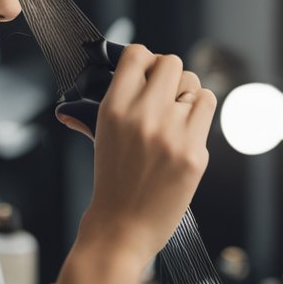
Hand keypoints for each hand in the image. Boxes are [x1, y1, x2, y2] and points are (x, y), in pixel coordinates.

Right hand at [56, 45, 215, 283]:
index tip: (145, 73)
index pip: (137, 55)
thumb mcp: (100, 139)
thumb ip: (100, 111)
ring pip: (195, 84)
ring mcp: (172, 133)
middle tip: (163, 95)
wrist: (121, 228)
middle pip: (172, 63)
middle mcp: (144, 115)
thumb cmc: (110, 184)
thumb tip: (75, 101)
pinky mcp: (195, 152)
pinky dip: (199, 116)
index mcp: (114, 109)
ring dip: (187, 95)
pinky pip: (208, 110)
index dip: (144, 60)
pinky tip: (186, 133)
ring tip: (176, 117)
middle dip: (169, 76)